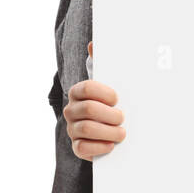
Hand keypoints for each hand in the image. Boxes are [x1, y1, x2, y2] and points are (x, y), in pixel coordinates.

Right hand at [63, 40, 126, 160]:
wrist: (114, 128)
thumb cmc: (112, 103)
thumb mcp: (111, 83)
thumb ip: (103, 64)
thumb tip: (94, 44)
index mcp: (78, 92)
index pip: (86, 88)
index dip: (104, 93)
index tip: (117, 98)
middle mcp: (71, 110)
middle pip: (88, 109)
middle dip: (109, 114)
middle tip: (122, 117)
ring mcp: (72, 129)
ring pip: (86, 129)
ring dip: (108, 131)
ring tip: (122, 133)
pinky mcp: (78, 147)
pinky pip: (83, 148)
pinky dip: (99, 147)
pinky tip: (111, 145)